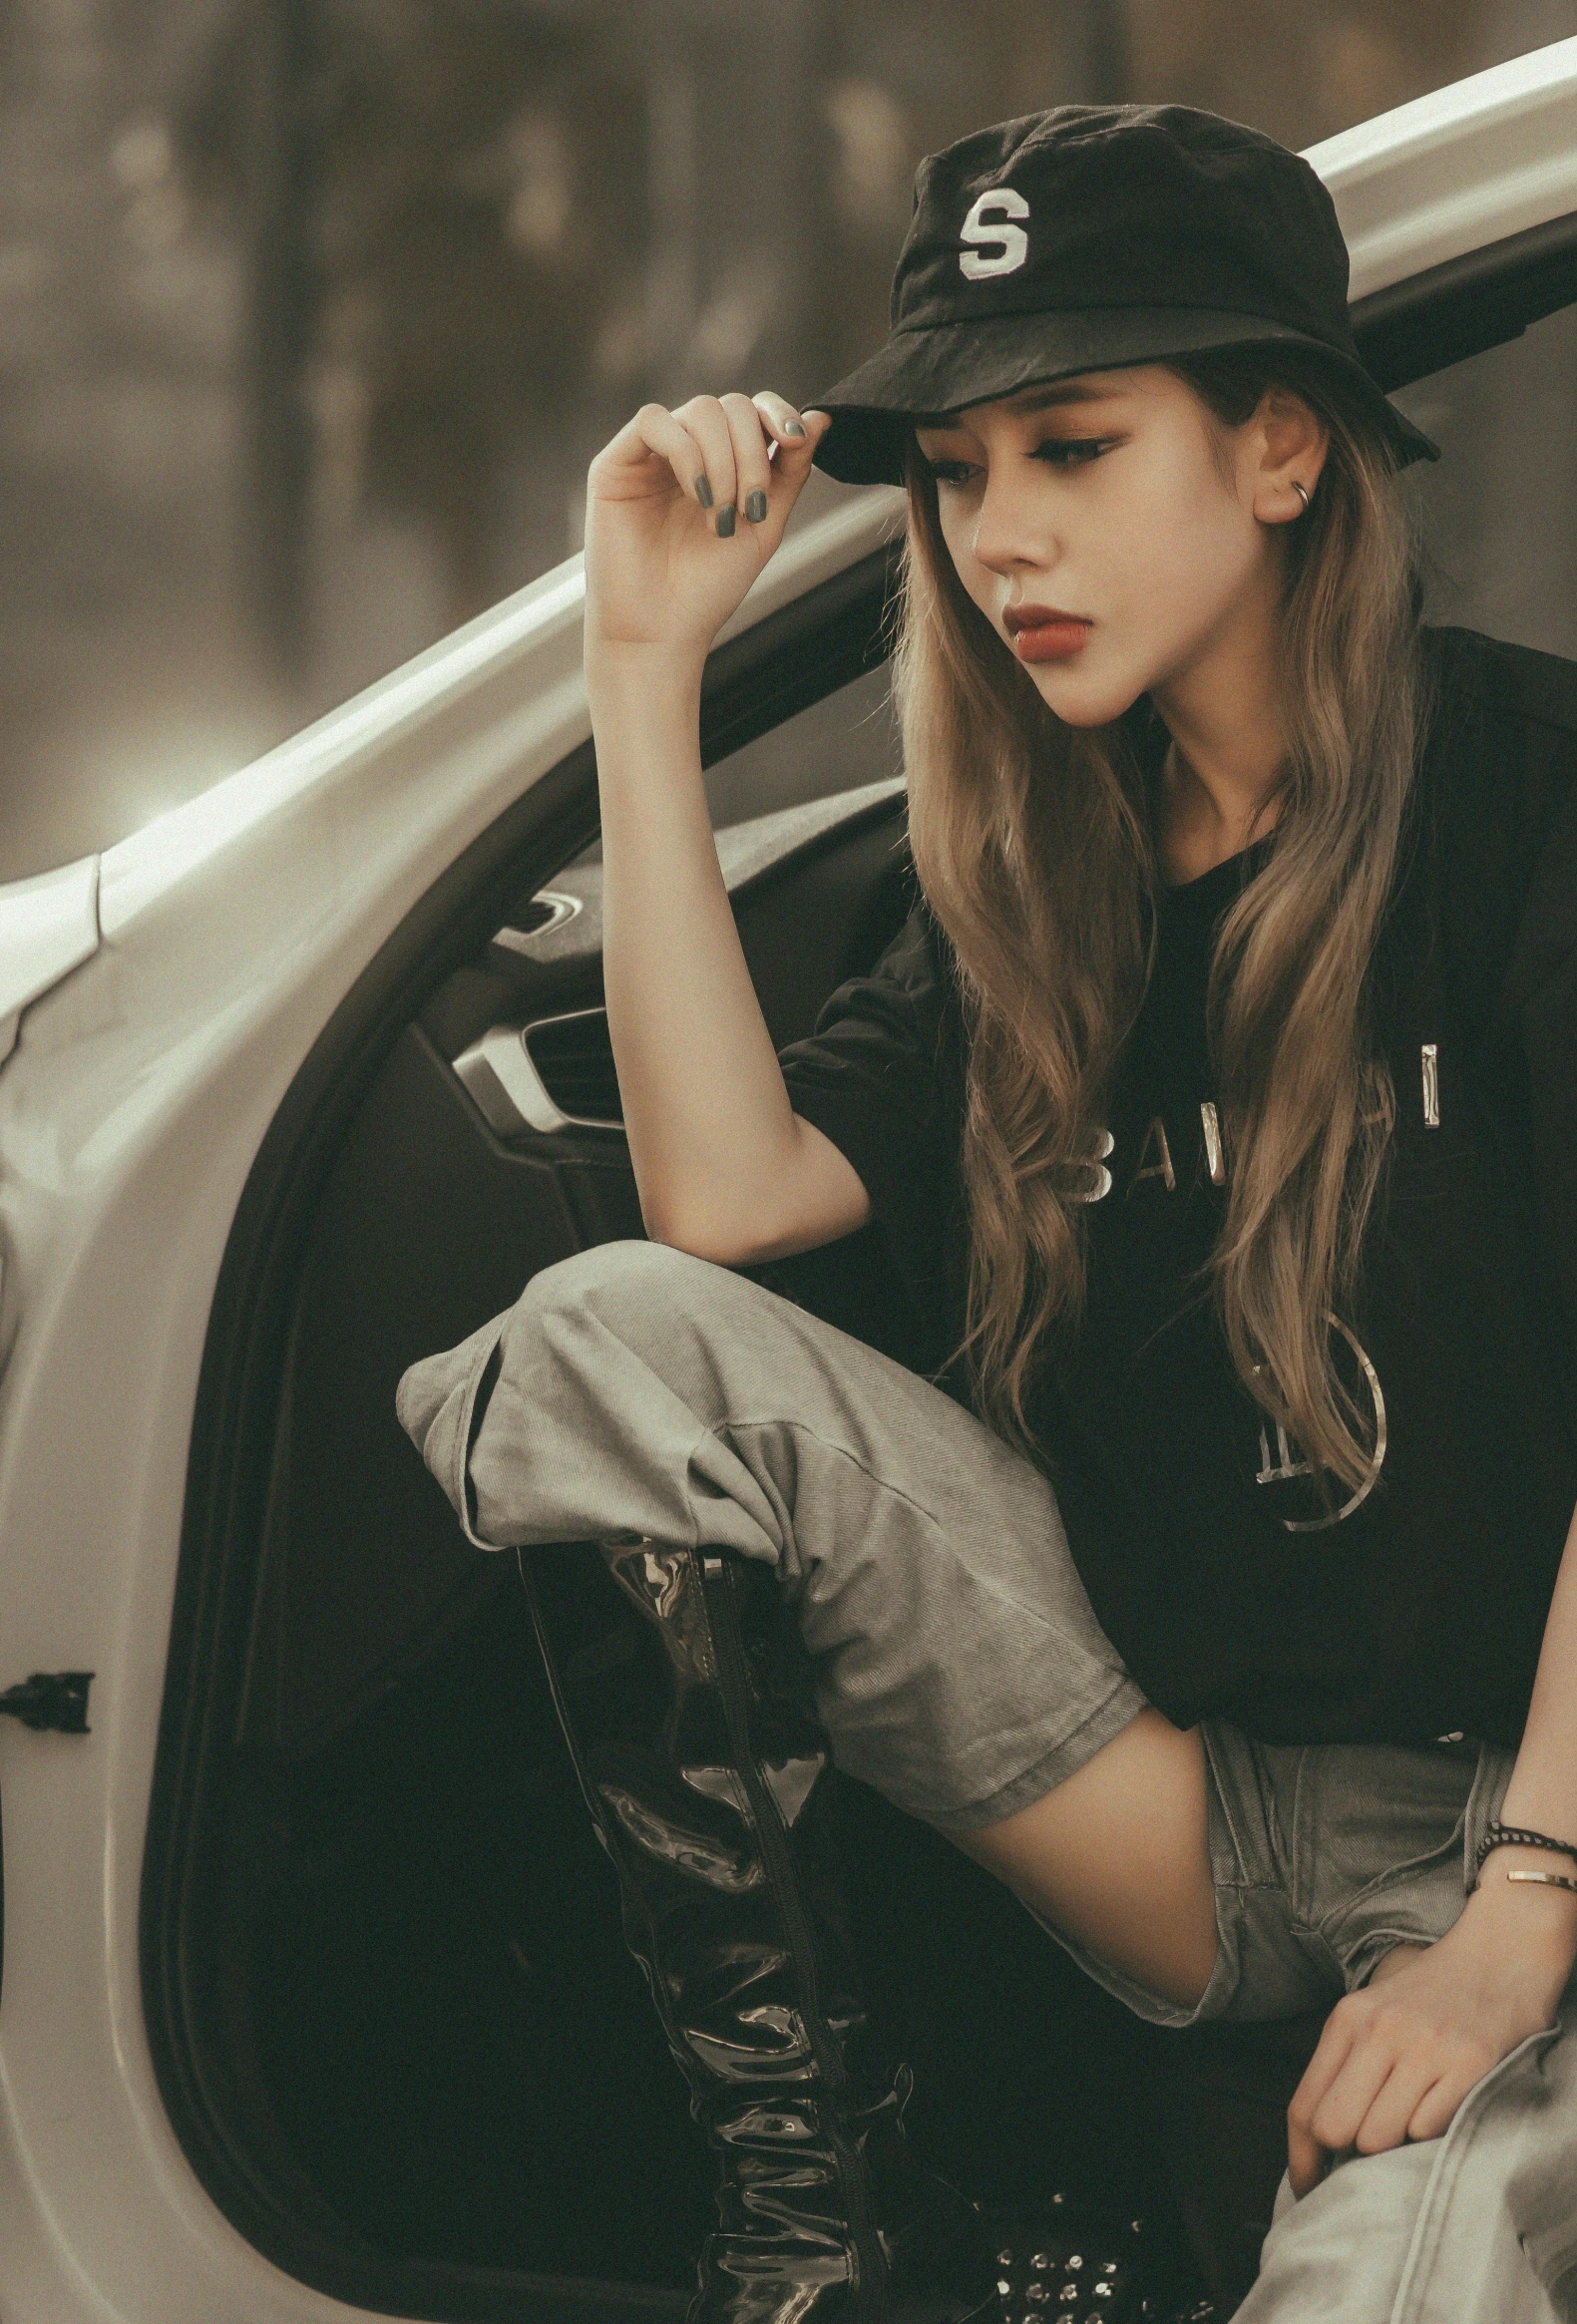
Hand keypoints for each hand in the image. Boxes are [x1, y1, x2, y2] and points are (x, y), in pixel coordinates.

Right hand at [583, 391, 832, 667]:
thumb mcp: (764, 524)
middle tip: (750, 508)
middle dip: (752, 454)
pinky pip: (653, 421)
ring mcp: (650, 455)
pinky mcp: (614, 463)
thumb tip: (820, 418)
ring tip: (720, 514)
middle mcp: (685, 451)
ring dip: (724, 461)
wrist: (662, 631)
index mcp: (720, 461)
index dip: (776, 412)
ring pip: (699, 410)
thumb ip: (790, 472)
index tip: (794, 441)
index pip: (751, 409)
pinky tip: (697, 494)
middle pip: (730, 406)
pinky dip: (686, 452)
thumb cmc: (707, 587)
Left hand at [1285, 1871, 1576, 2196]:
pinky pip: (1428, 2129)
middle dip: (1346, 2154)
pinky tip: (1441, 2106)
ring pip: (1379, 2137)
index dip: (1300, 2158)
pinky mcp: (1469, 2065)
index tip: (1305, 2187)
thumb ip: (1345, 2062)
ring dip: (1391, 2146)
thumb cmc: (1431, 1992)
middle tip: (1366, 2155)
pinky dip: (1430, 2132)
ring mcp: (1425, 2048)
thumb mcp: (1373, 2010)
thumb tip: (1320, 2136)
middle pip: (1335, 2128)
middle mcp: (1380, 2031)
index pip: (1304, 2105)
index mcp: (1348, 2018)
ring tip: (1410, 2118)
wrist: (1499, 1955)